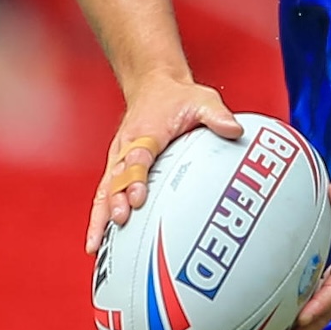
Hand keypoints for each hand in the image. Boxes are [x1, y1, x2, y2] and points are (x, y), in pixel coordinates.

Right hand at [85, 75, 242, 252]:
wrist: (154, 86)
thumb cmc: (178, 97)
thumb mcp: (203, 99)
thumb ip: (217, 115)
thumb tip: (235, 130)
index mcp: (147, 130)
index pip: (139, 155)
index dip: (136, 176)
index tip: (138, 196)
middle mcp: (127, 145)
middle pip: (117, 176)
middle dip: (117, 199)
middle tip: (121, 220)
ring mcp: (118, 157)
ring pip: (105, 188)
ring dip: (101, 214)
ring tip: (96, 243)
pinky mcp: (115, 167)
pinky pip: (103, 193)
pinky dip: (98, 217)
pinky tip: (95, 242)